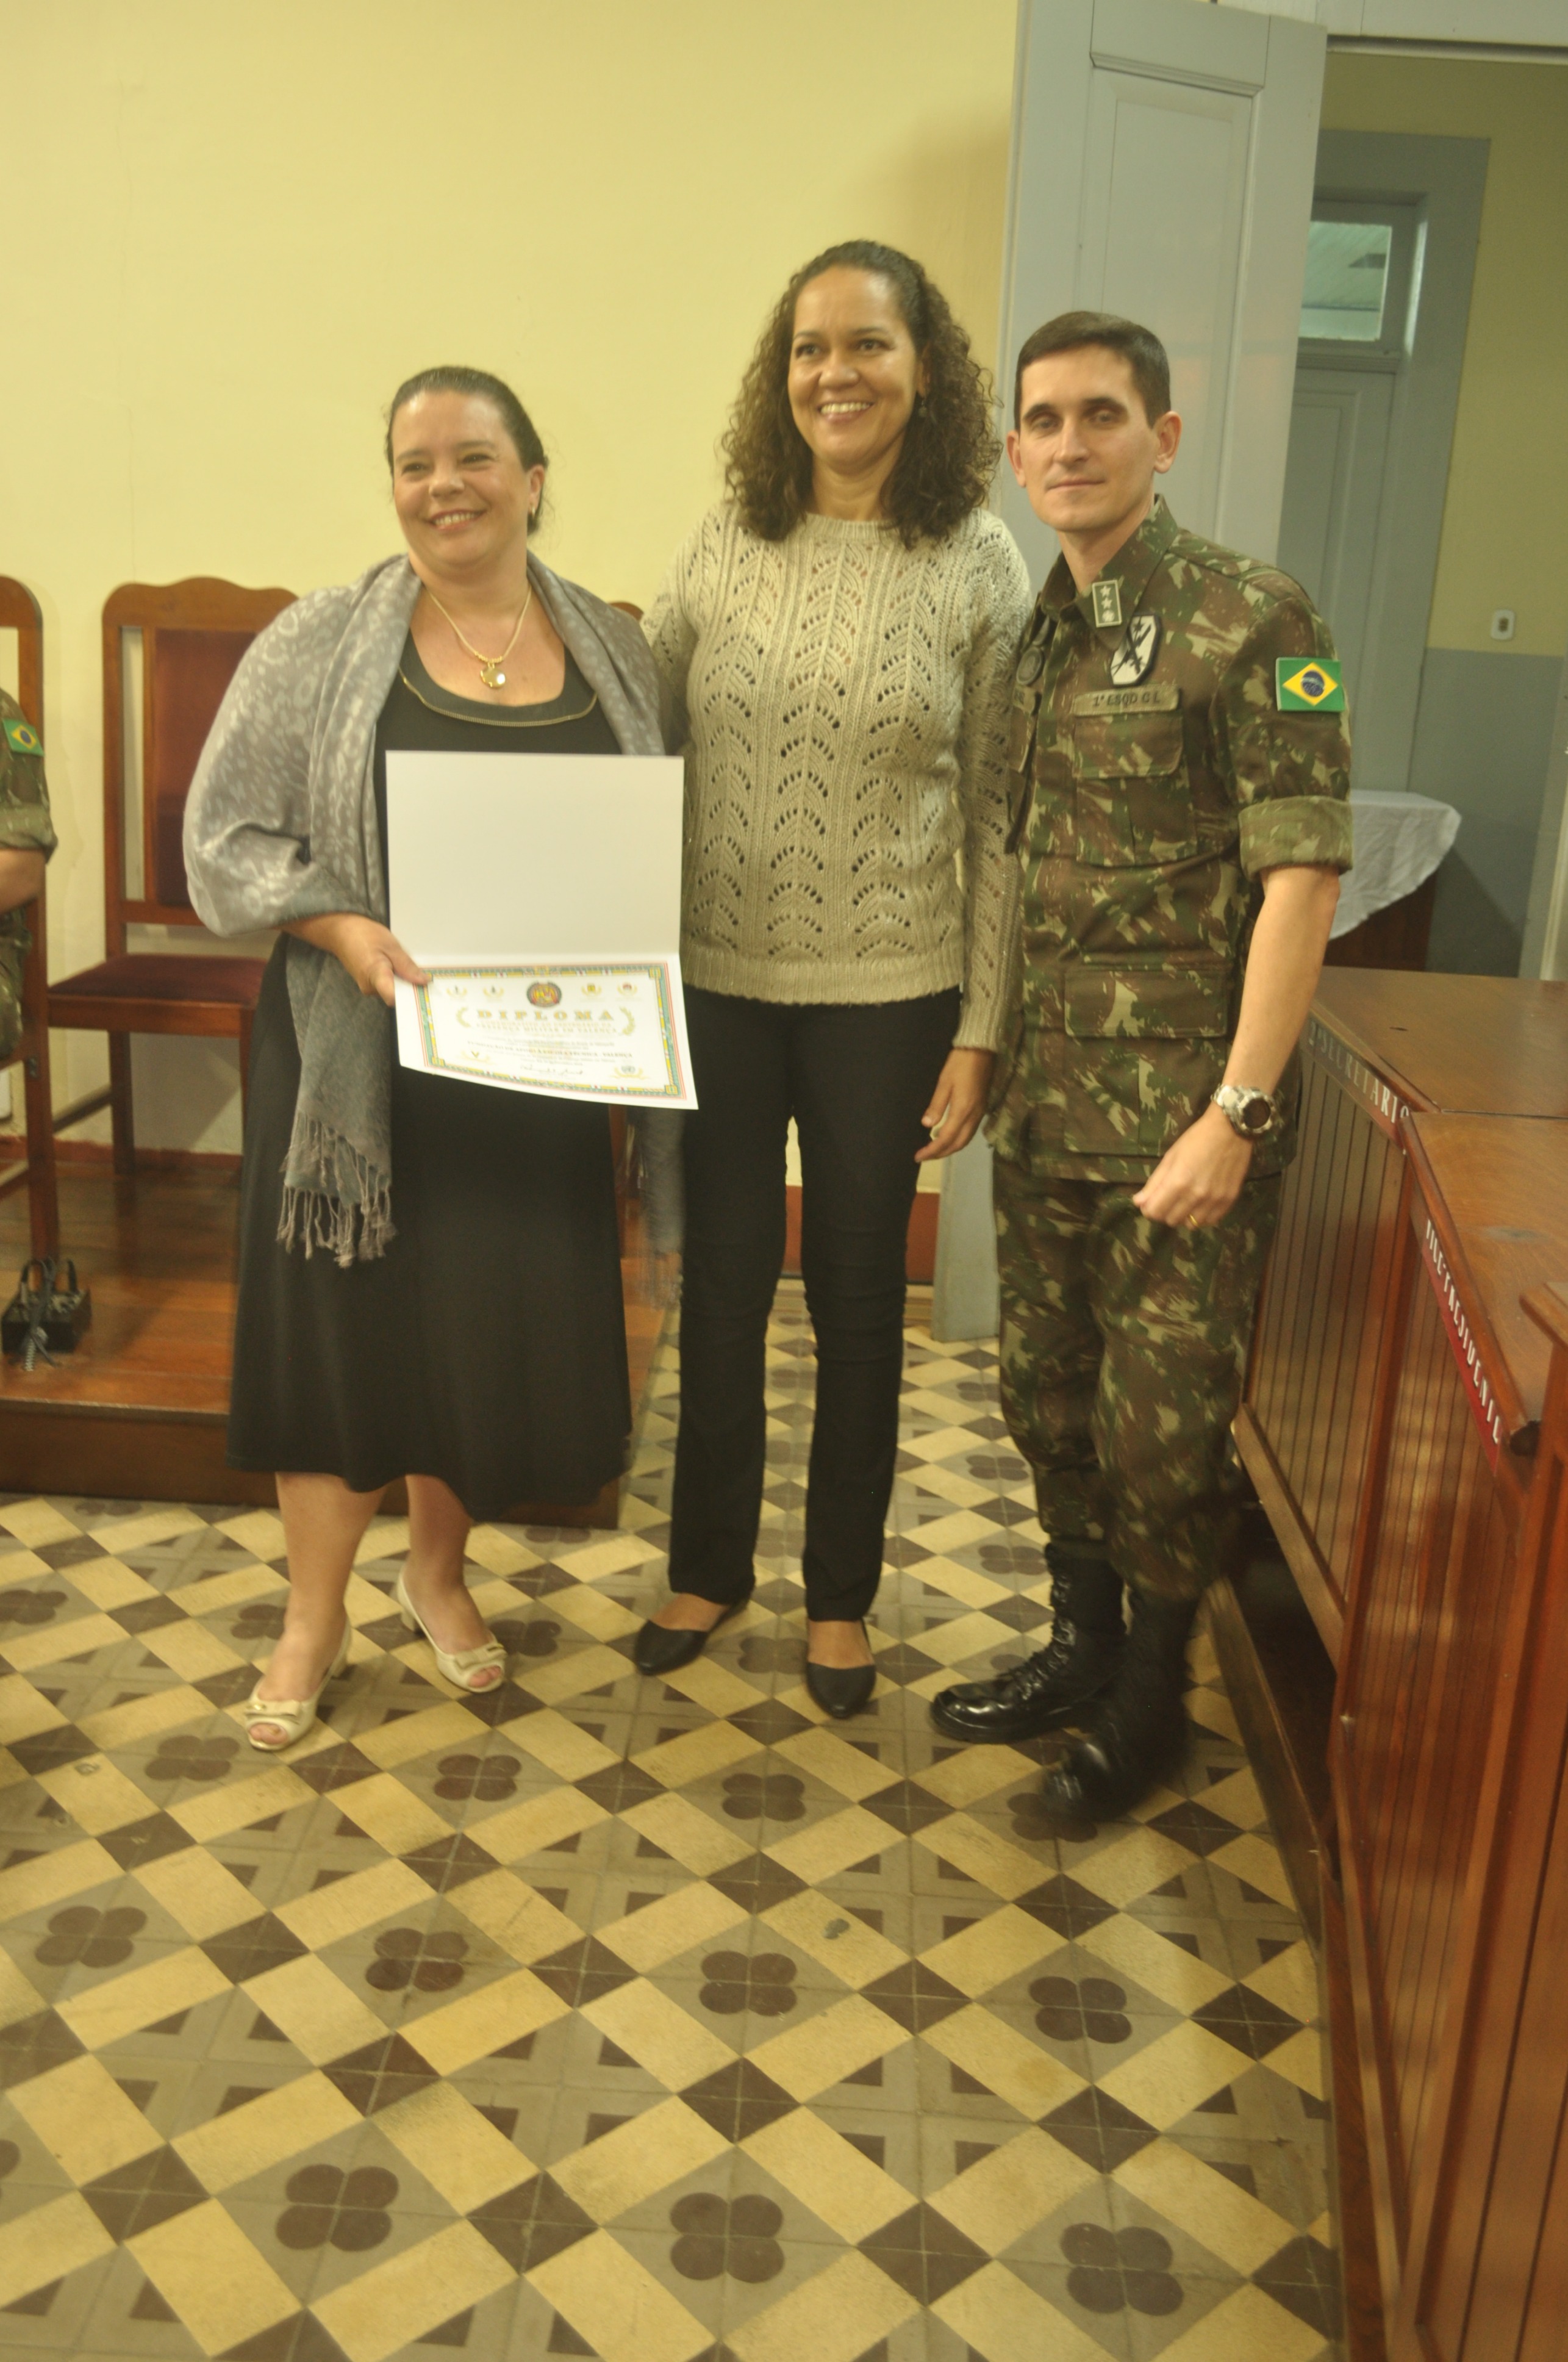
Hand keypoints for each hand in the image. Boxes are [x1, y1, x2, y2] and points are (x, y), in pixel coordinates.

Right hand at [294, 914, 428, 1006]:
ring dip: (401, 979)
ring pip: (393, 990)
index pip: (394, 998)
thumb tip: (422, 982)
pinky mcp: (369, 984)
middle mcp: (370, 988)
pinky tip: (393, 964)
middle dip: (409, 985)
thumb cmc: (364, 935)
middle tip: (417, 970)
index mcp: (375, 976)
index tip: (423, 988)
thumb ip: (407, 966)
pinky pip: (387, 986)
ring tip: (399, 961)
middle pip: (397, 995)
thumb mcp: (391, 946)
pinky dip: (394, 978)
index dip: (410, 996)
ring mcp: (368, 987)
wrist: (341, 931)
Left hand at [916, 1048, 993, 1162]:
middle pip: (958, 1144)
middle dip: (941, 1153)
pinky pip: (969, 1132)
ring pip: (965, 1140)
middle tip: (924, 1156)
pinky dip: (958, 1140)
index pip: (945, 1139)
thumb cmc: (960, 1063)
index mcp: (963, 1110)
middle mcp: (974, 1116)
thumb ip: (936, 1105)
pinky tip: (949, 1137)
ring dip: (950, 1148)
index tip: (918, 1156)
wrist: (982, 1050)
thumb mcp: (944, 1082)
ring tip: (935, 1150)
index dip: (931, 1150)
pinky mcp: (981, 1109)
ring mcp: (980, 1113)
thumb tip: (927, 1125)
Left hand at [1132, 1102, 1253, 1228]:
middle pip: (1171, 1220)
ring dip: (1184, 1216)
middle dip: (1165, 1211)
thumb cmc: (1196, 1139)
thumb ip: (1154, 1183)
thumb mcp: (1171, 1157)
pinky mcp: (1229, 1201)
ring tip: (1185, 1202)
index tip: (1150, 1202)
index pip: (1155, 1212)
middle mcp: (1196, 1195)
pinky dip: (1201, 1216)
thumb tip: (1138, 1203)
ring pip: (1191, 1225)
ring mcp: (1214, 1200)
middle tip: (1168, 1199)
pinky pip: (1210, 1221)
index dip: (1149, 1209)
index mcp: (1178, 1182)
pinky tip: (1200, 1204)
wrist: (1231, 1130)